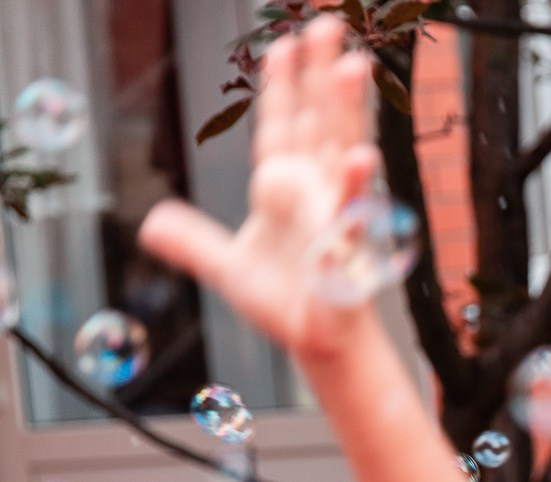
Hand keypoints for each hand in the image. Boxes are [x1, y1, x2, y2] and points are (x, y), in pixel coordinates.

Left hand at [136, 18, 381, 362]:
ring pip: (340, 150)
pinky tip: (362, 158)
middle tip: (330, 26)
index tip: (286, 43)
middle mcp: (314, 190)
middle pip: (318, 120)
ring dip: (346, 110)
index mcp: (284, 186)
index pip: (282, 124)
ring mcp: (334, 212)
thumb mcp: (227, 268)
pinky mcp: (346, 245)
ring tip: (351, 67)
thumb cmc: (285, 305)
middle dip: (322, 73)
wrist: (318, 344)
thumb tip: (153, 224)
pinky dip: (358, 186)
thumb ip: (193, 241)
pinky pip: (354, 210)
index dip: (282, 84)